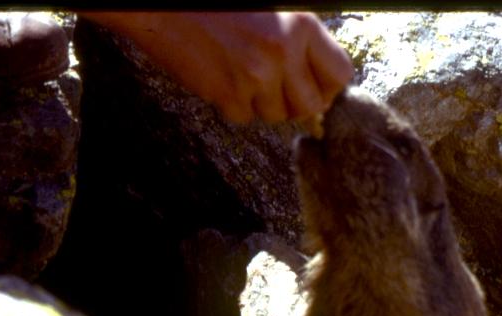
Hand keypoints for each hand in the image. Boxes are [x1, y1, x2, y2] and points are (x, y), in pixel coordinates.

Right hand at [81, 11, 352, 123]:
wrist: (161, 2)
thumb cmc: (220, 5)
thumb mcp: (274, 11)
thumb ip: (300, 41)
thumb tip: (323, 82)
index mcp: (301, 24)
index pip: (340, 74)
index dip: (327, 85)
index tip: (313, 85)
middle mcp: (283, 50)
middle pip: (310, 105)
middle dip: (296, 103)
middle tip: (278, 88)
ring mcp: (255, 75)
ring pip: (277, 115)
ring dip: (263, 102)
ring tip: (242, 71)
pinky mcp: (227, 93)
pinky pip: (245, 117)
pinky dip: (234, 104)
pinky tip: (222, 76)